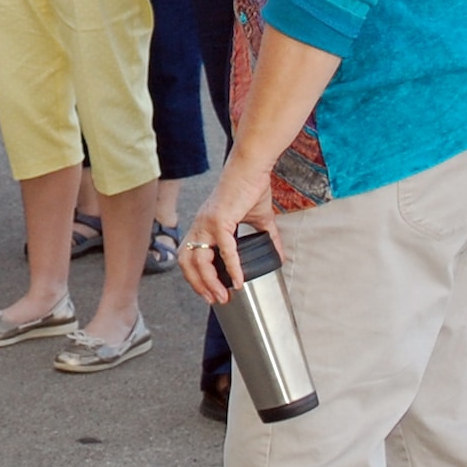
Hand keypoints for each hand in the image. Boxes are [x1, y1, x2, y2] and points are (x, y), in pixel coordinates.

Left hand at [179, 153, 281, 305]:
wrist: (251, 167)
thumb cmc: (251, 187)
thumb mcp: (259, 218)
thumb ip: (267, 238)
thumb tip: (280, 257)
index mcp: (204, 224)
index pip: (189, 255)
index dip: (195, 275)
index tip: (209, 290)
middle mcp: (200, 224)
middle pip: (186, 262)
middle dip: (197, 284)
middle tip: (213, 299)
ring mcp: (207, 222)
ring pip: (199, 260)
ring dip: (209, 282)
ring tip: (223, 296)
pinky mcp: (220, 219)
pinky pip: (225, 249)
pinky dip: (232, 267)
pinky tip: (239, 280)